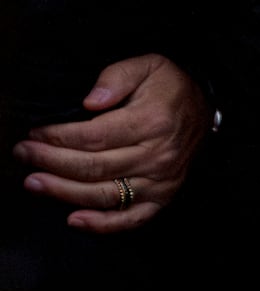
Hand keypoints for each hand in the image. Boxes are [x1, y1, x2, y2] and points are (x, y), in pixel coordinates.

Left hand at [12, 54, 208, 231]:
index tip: (34, 134)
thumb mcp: (147, 65)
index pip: (94, 137)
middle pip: (93, 167)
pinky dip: (102, 224)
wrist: (205, 108)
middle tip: (23, 155)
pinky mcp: (163, 197)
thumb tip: (89, 102)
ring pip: (104, 194)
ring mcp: (161, 180)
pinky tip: (74, 220)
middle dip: (51, 163)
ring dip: (63, 192)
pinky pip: (131, 219)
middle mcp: (158, 155)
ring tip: (34, 182)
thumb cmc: (170, 87)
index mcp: (152, 121)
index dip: (58, 138)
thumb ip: (116, 78)